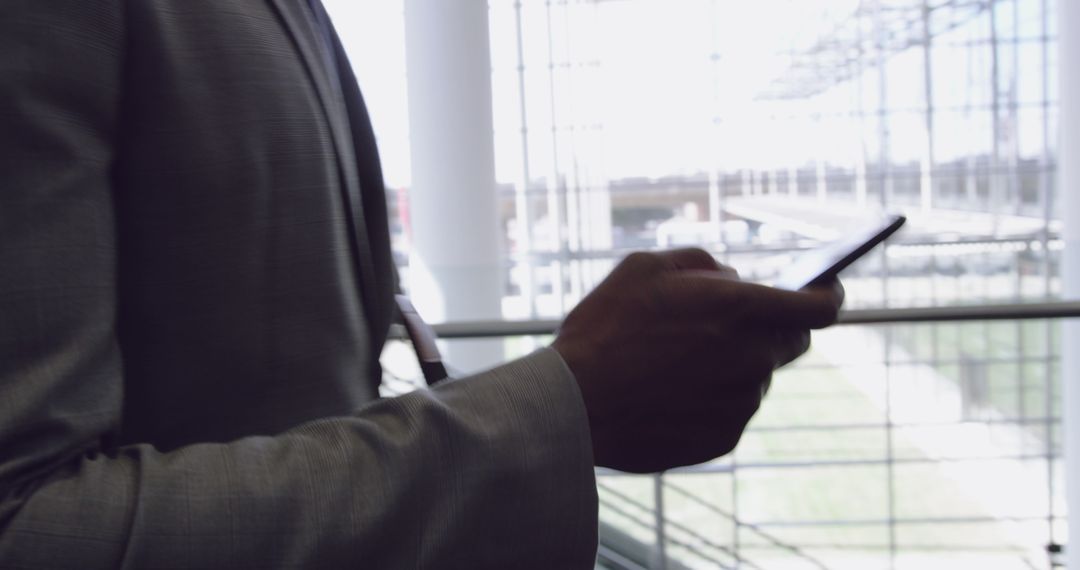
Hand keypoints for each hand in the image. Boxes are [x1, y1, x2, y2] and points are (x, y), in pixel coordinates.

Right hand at [552, 248, 842, 472]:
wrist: (572, 406)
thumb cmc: (603, 329)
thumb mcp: (643, 268)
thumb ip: (701, 263)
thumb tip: (732, 277)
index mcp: (741, 310)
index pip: (820, 307)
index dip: (829, 295)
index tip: (826, 290)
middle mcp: (752, 359)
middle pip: (792, 342)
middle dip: (773, 326)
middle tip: (732, 322)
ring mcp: (740, 403)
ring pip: (757, 377)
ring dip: (734, 363)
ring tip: (678, 362)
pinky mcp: (724, 438)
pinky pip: (733, 409)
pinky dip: (713, 397)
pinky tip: (670, 392)